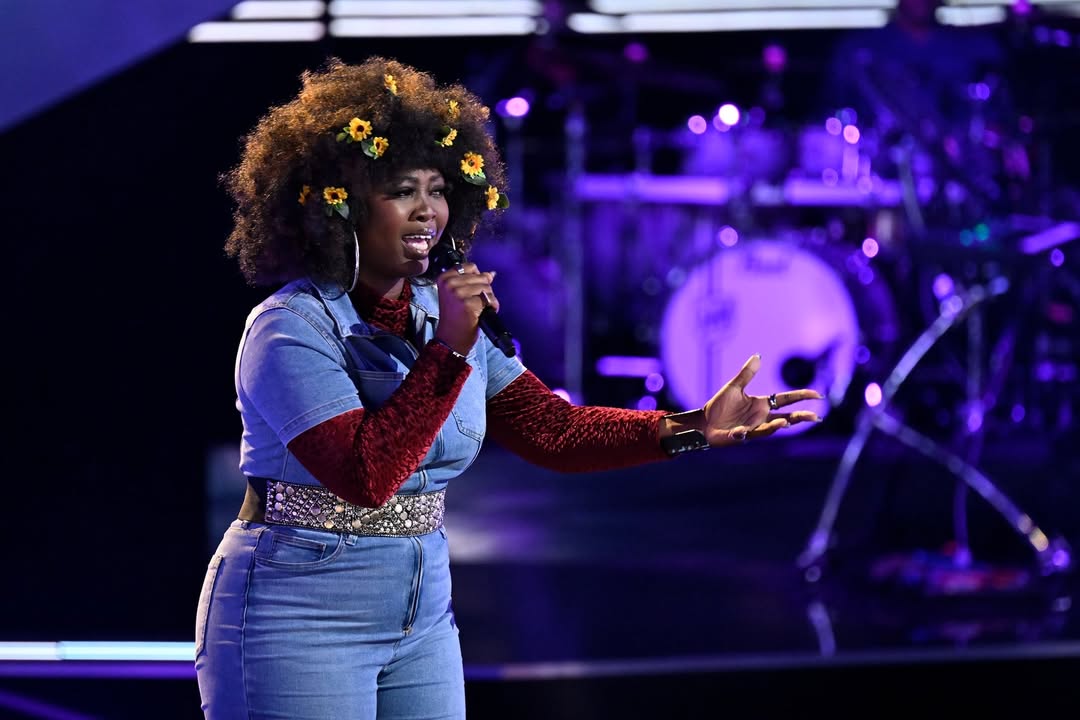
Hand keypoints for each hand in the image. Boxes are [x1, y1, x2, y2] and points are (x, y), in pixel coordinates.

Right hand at [434, 263, 498, 354]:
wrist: (451, 339)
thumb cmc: (455, 317)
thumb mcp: (458, 294)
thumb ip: (472, 281)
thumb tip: (491, 273)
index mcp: (445, 278)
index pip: (470, 267)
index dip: (477, 278)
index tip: (472, 291)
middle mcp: (450, 284)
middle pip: (481, 277)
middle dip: (484, 290)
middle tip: (476, 304)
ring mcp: (458, 294)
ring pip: (487, 288)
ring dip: (489, 299)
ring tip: (479, 309)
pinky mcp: (468, 305)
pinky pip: (490, 300)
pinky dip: (492, 307)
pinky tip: (483, 314)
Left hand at [702, 354, 822, 446]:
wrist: (704, 421)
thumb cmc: (719, 406)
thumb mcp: (734, 387)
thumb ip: (747, 374)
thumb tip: (758, 356)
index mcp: (762, 405)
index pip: (786, 400)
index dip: (801, 396)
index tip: (817, 394)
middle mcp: (761, 417)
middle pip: (786, 417)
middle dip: (800, 417)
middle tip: (815, 417)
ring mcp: (751, 428)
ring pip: (769, 428)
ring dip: (776, 426)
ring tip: (786, 422)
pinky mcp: (739, 436)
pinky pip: (743, 435)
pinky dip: (743, 434)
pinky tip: (742, 432)